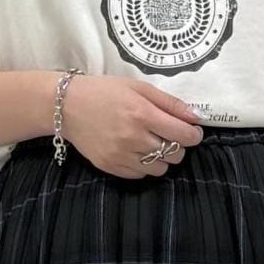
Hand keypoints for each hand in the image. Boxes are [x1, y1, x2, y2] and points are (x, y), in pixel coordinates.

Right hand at [58, 77, 204, 176]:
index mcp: (142, 114)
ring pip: (160, 169)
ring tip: (151, 143)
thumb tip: (196, 117)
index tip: (192, 131)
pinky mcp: (110, 166)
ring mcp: (121, 155)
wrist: (67, 106)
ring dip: (162, 158)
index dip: (194, 135)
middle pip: (174, 154)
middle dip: (178, 146)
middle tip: (169, 135)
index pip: (183, 135)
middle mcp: (133, 138)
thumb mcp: (139, 87)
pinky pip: (140, 175)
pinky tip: (136, 150)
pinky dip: (144, 165)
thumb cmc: (105, 91)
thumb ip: (170, 103)